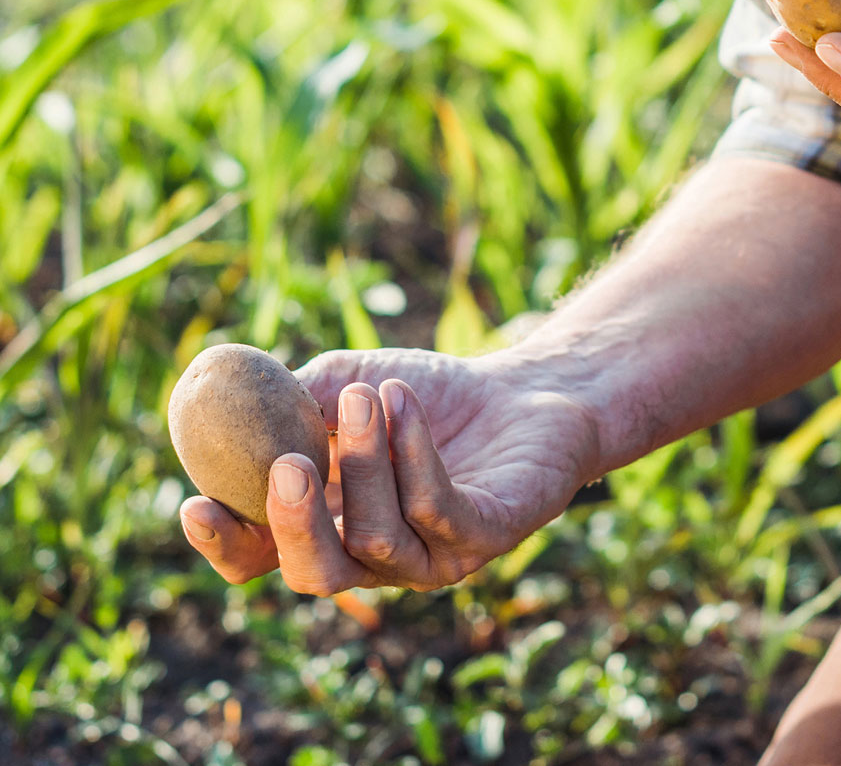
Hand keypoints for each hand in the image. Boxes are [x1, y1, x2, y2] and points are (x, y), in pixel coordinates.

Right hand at [177, 348, 599, 593]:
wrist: (526, 388)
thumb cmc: (427, 394)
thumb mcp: (345, 384)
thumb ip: (288, 404)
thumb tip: (224, 407)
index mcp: (328, 527)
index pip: (263, 560)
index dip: (228, 546)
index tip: (197, 504)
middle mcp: (376, 558)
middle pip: (317, 574)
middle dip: (295, 525)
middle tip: (288, 466)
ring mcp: (434, 556)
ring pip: (378, 536)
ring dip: (366, 460)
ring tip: (366, 394)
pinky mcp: (487, 538)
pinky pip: (437, 508)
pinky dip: (413, 453)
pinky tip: (402, 401)